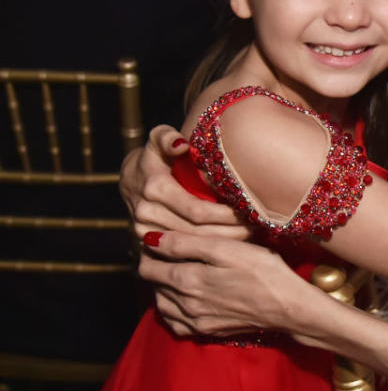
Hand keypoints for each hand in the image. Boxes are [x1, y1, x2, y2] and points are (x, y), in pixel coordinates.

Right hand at [122, 125, 249, 240]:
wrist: (129, 178)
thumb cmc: (154, 155)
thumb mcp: (158, 138)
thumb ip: (167, 137)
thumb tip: (181, 145)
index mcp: (154, 188)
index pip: (196, 210)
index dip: (225, 215)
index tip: (248, 212)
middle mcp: (147, 213)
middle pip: (197, 231)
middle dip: (229, 232)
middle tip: (256, 227)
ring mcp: (144, 231)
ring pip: (191, 245)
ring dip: (222, 243)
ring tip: (249, 235)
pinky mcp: (146, 244)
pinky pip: (180, 253)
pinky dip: (205, 251)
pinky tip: (228, 246)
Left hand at [139, 231, 305, 336]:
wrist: (288, 306)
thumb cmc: (262, 270)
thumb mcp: (225, 248)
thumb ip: (185, 244)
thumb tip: (150, 240)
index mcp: (186, 280)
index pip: (148, 267)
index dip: (149, 251)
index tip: (158, 240)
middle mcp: (184, 304)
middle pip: (153, 285)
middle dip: (155, 267)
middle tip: (168, 252)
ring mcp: (195, 321)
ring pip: (162, 305)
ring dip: (162, 288)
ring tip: (176, 272)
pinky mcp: (207, 331)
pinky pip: (175, 323)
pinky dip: (172, 310)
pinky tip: (183, 300)